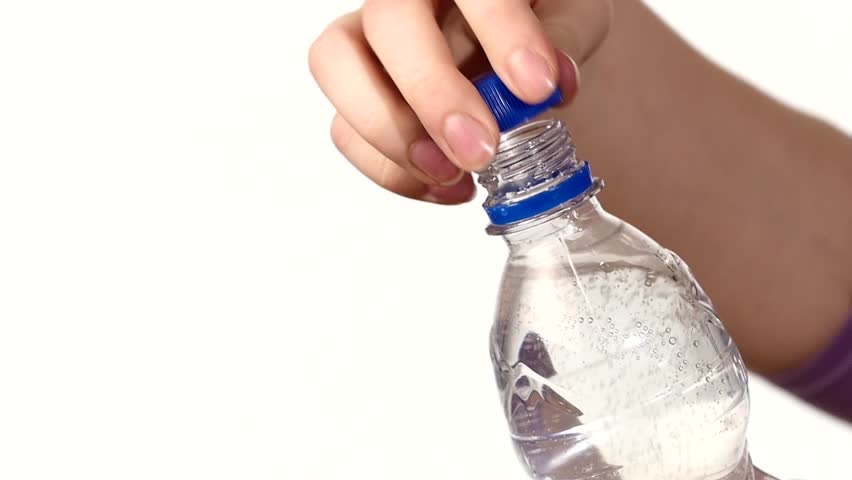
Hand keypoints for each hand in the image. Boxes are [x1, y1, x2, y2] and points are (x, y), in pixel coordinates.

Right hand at [309, 0, 611, 203]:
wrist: (519, 57)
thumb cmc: (541, 26)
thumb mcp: (572, 20)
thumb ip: (565, 38)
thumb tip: (555, 77)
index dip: (501, 29)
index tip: (539, 87)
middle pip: (388, 21)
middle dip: (432, 92)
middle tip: (480, 149)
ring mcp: (367, 40)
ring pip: (335, 65)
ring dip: (390, 132)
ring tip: (452, 175)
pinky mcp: (355, 94)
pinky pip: (347, 131)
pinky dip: (394, 171)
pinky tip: (451, 188)